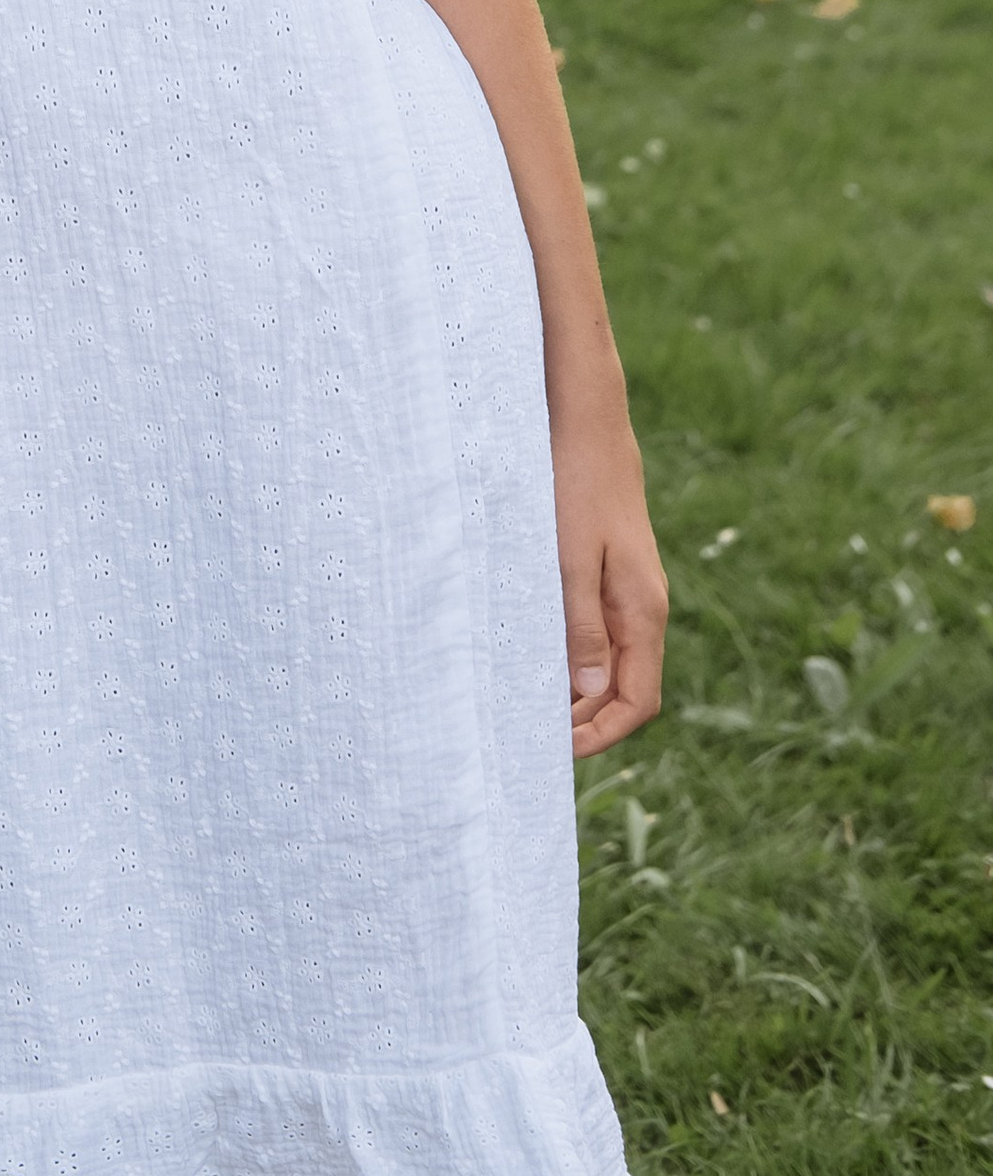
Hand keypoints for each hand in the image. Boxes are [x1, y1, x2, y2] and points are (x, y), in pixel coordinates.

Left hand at [554, 404, 667, 756]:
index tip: (558, 751)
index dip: (603, 734)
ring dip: (580, 691)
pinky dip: (575, 655)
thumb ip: (582, 625)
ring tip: (529, 705)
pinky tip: (538, 656)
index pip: (638, 702)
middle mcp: (645, 608)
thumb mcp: (570, 559)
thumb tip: (589, 690)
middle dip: (588, 720)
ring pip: (614, 663)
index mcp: (644, 612)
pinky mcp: (612, 574)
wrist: (587, 424)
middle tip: (534, 736)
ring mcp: (630, 591)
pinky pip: (601, 632)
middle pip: (627, 690)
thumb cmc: (575, 487)